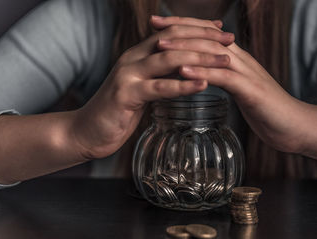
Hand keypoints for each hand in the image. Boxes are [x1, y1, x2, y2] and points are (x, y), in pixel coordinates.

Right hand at [71, 19, 234, 159]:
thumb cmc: (118, 112)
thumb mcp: (142, 88)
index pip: (173, 31)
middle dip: (205, 38)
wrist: (86, 132)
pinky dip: (182, 86)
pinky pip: (159, 87)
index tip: (223, 32)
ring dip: (201, 59)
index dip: (199, 29)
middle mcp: (133, 58)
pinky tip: (203, 85)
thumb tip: (186, 72)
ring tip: (225, 61)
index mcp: (139, 55)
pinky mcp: (126, 94)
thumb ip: (160, 77)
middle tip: (230, 41)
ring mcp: (128, 75)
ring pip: (169, 59)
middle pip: (174, 39)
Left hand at [152, 16, 308, 153]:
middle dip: (179, 28)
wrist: (296, 127)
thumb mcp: (242, 91)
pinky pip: (224, 77)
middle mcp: (242, 61)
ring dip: (185, 47)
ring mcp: (248, 74)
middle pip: (208, 36)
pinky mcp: (251, 91)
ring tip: (160, 45)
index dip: (184, 26)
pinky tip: (183, 69)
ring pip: (213, 52)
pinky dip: (202, 71)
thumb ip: (225, 79)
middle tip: (154, 24)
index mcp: (238, 60)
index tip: (159, 24)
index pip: (208, 35)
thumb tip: (205, 76)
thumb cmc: (267, 112)